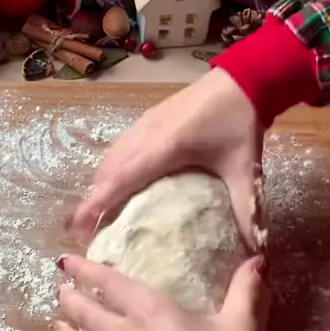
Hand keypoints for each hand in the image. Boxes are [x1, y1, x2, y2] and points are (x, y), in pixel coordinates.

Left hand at [58, 254, 266, 330]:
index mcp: (152, 311)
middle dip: (68, 300)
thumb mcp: (241, 322)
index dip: (83, 270)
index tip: (65, 262)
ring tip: (59, 325)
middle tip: (60, 292)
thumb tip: (258, 258)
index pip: (107, 283)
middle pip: (85, 314)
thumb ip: (245, 288)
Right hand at [70, 67, 262, 249]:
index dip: (97, 203)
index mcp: (165, 148)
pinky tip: (117, 184)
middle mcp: (146, 135)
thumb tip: (252, 252)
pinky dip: (111, 169)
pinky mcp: (147, 118)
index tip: (77, 226)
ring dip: (100, 184)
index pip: (122, 179)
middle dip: (93, 201)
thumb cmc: (241, 122)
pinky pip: (119, 147)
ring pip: (111, 158)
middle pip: (108, 171)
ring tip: (97, 213)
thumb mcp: (245, 170)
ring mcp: (143, 124)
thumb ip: (246, 210)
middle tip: (85, 232)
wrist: (242, 78)